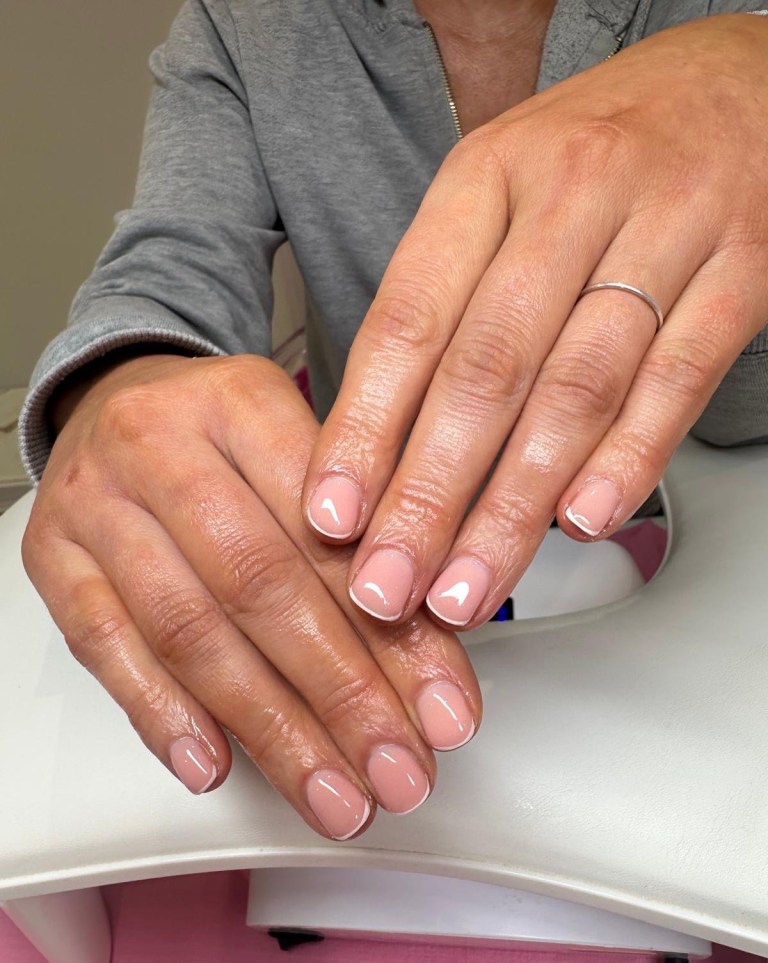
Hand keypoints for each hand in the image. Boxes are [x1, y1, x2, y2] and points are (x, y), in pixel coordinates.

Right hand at [22, 354, 479, 839]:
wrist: (117, 403)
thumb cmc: (223, 437)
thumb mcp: (305, 454)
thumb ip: (363, 543)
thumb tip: (430, 665)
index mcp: (245, 403)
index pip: (331, 535)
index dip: (397, 636)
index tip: (445, 711)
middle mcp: (162, 445)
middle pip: (262, 586)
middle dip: (342, 697)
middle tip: (396, 771)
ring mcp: (98, 503)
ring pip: (190, 630)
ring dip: (269, 729)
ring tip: (330, 792)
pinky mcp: (53, 558)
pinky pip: (106, 646)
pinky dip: (165, 716)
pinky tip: (218, 764)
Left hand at [304, 14, 767, 627]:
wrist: (738, 83)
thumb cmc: (599, 155)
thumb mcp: (499, 195)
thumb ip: (444, 302)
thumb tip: (380, 441)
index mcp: (487, 177)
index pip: (409, 319)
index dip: (365, 428)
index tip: (334, 515)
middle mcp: (571, 196)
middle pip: (485, 369)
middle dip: (428, 494)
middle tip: (389, 584)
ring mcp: (667, 228)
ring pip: (576, 387)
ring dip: (514, 505)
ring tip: (469, 584)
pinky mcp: (745, 267)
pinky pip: (678, 377)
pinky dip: (627, 458)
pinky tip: (580, 523)